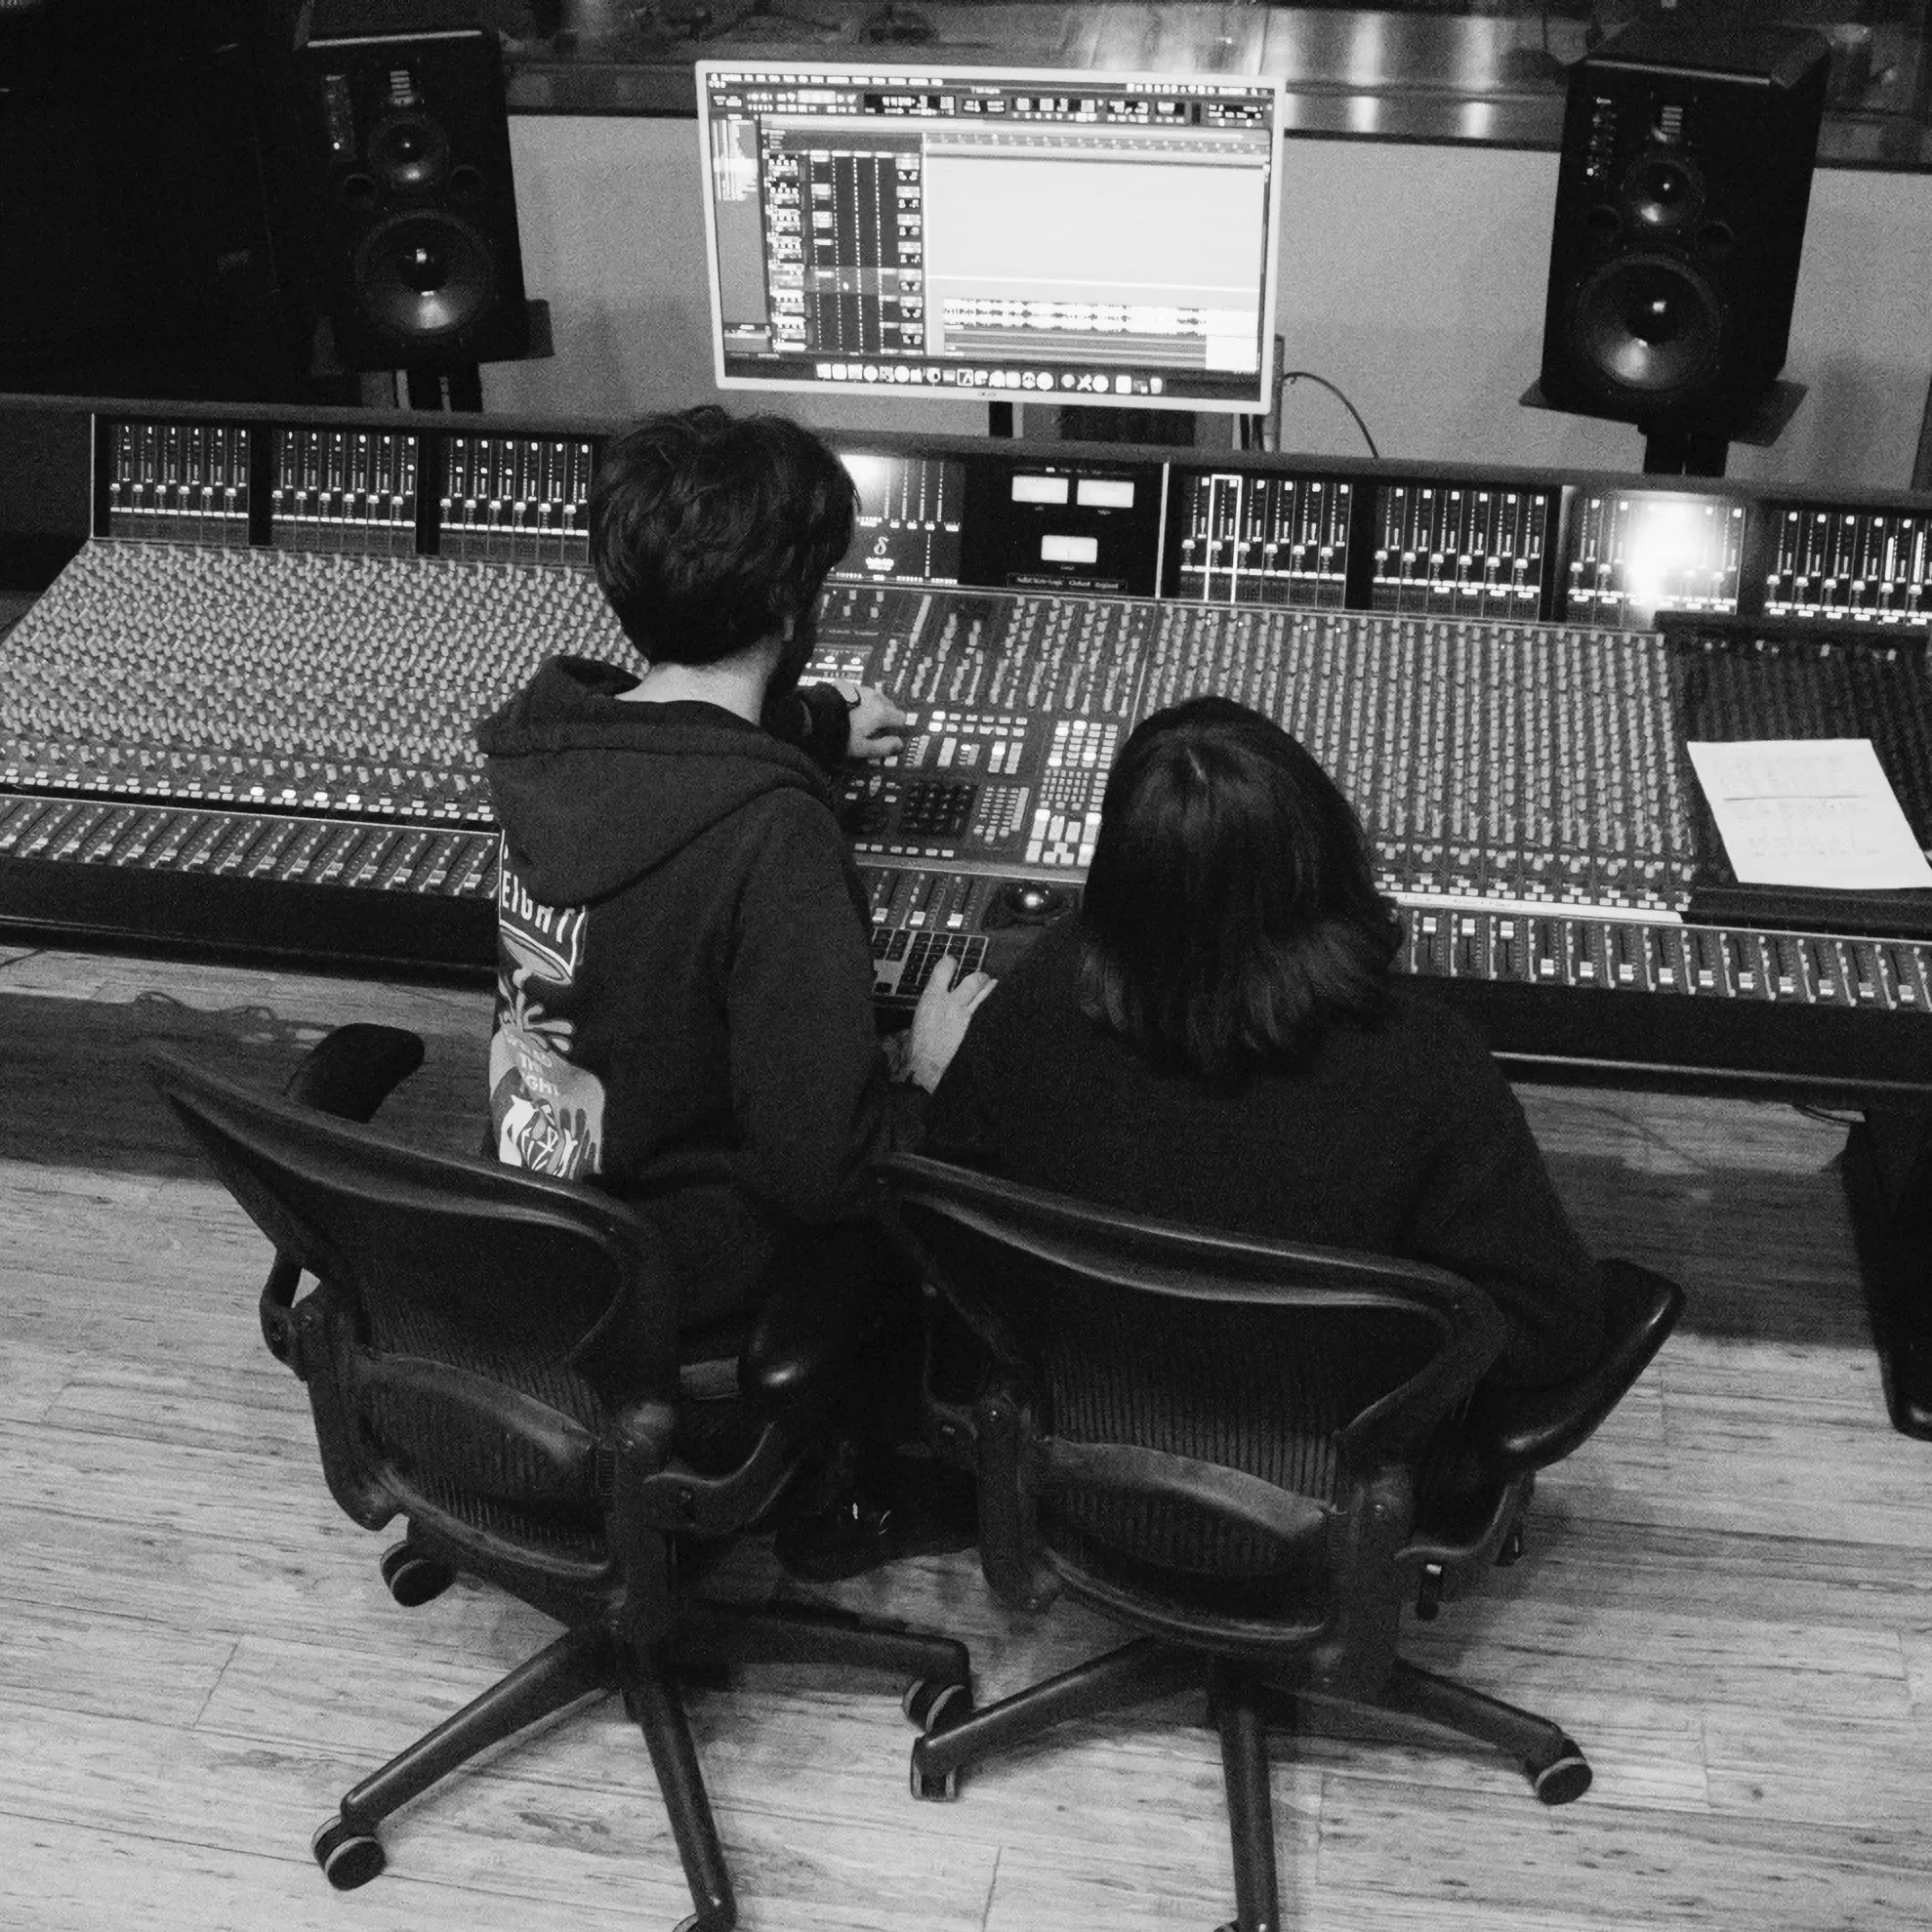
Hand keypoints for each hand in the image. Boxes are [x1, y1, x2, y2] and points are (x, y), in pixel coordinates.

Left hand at [842, 684, 907, 761]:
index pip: (901, 718)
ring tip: (863, 718)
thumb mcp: (863, 747)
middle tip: (878, 728)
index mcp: (881, 713)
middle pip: (890, 705)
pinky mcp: (848, 686)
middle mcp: (875, 698)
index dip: (898, 727)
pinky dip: (861, 701)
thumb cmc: (840, 733)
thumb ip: (884, 747)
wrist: (815, 714)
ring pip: (876, 697)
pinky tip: (851, 709)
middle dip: (888, 716)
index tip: (892, 733)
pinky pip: (862, 693)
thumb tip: (899, 744)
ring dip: (874, 706)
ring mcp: (861, 689)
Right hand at [907, 953, 996, 1092]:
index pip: (944, 969)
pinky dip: (990, 1001)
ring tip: (991, 982)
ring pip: (982, 993)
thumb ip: (924, 1009)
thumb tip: (925, 1007)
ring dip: (987, 986)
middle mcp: (951, 1003)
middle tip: (979, 975)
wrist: (926, 1067)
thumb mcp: (913, 1022)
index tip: (951, 961)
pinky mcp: (973, 1029)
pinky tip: (997, 997)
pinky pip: (984, 1009)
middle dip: (977, 976)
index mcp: (931, 998)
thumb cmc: (916, 1048)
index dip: (949, 962)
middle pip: (972, 980)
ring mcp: (965, 1016)